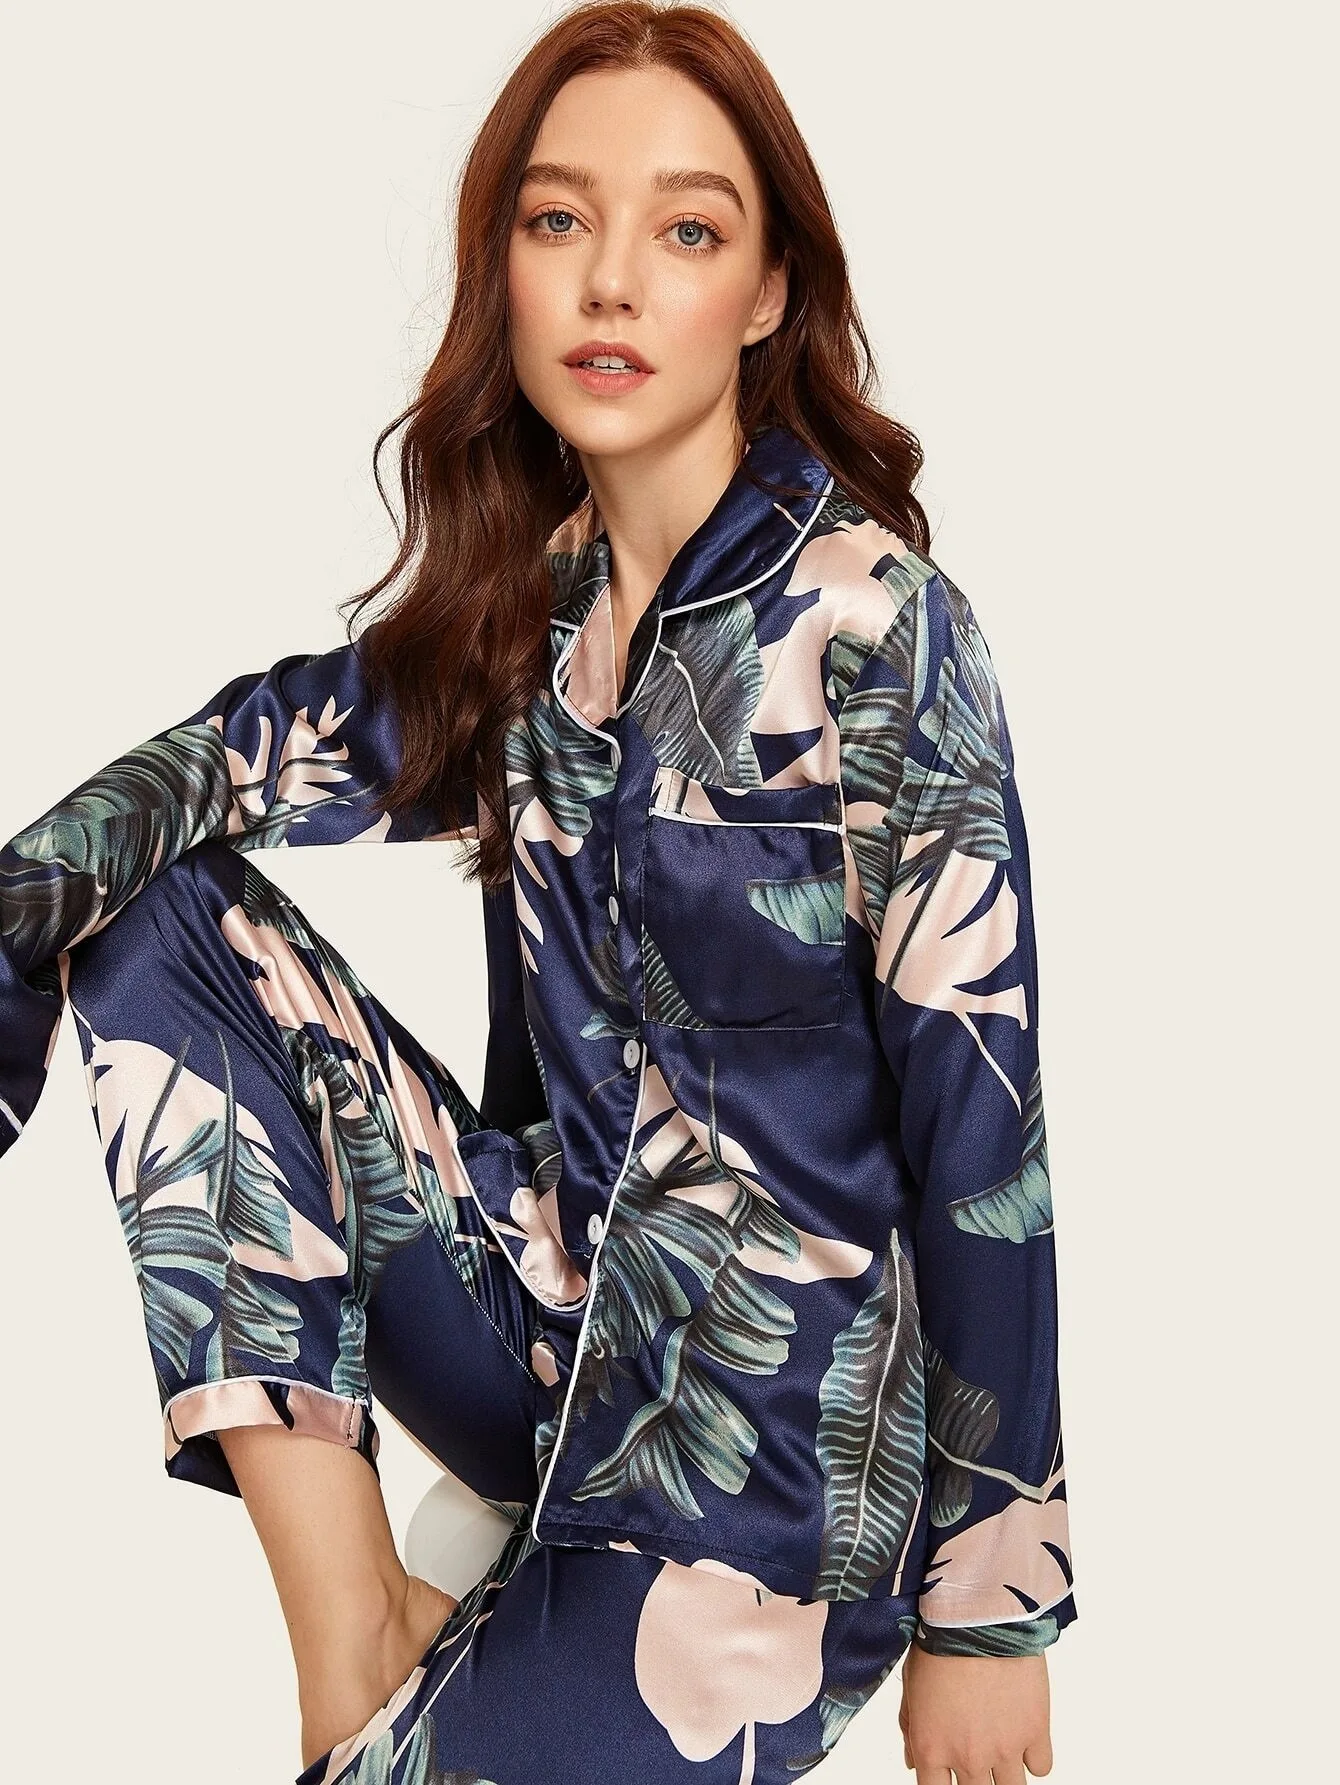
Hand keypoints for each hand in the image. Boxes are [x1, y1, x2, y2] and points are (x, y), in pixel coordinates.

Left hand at [898, 1642, 1052, 1782]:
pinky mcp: (1035, 1732)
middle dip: (974, 1780)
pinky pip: (1041, 1767)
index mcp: (931, 1748)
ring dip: (1005, 1773)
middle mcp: (968, 1757)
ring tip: (1001, 1747)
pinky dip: (1034, 1755)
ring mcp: (1004, 1749)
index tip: (948, 1774)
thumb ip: (910, 1729)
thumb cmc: (939, 1641)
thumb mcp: (911, 1684)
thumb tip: (913, 1763)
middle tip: (978, 1753)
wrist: (978, 1615)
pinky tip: (1024, 1734)